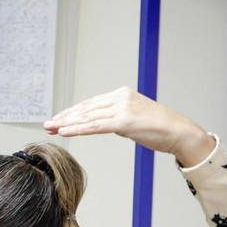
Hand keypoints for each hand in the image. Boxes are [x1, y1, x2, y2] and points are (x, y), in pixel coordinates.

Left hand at [44, 87, 213, 167]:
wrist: (179, 132)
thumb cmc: (158, 129)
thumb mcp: (133, 118)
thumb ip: (116, 118)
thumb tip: (100, 123)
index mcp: (121, 94)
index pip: (90, 103)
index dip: (71, 112)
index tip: (57, 119)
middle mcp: (120, 97)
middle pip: (85, 108)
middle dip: (64, 118)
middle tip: (47, 125)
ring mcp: (122, 108)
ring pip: (87, 117)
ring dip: (66, 124)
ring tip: (51, 129)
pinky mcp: (124, 121)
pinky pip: (95, 126)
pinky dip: (77, 129)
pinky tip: (64, 132)